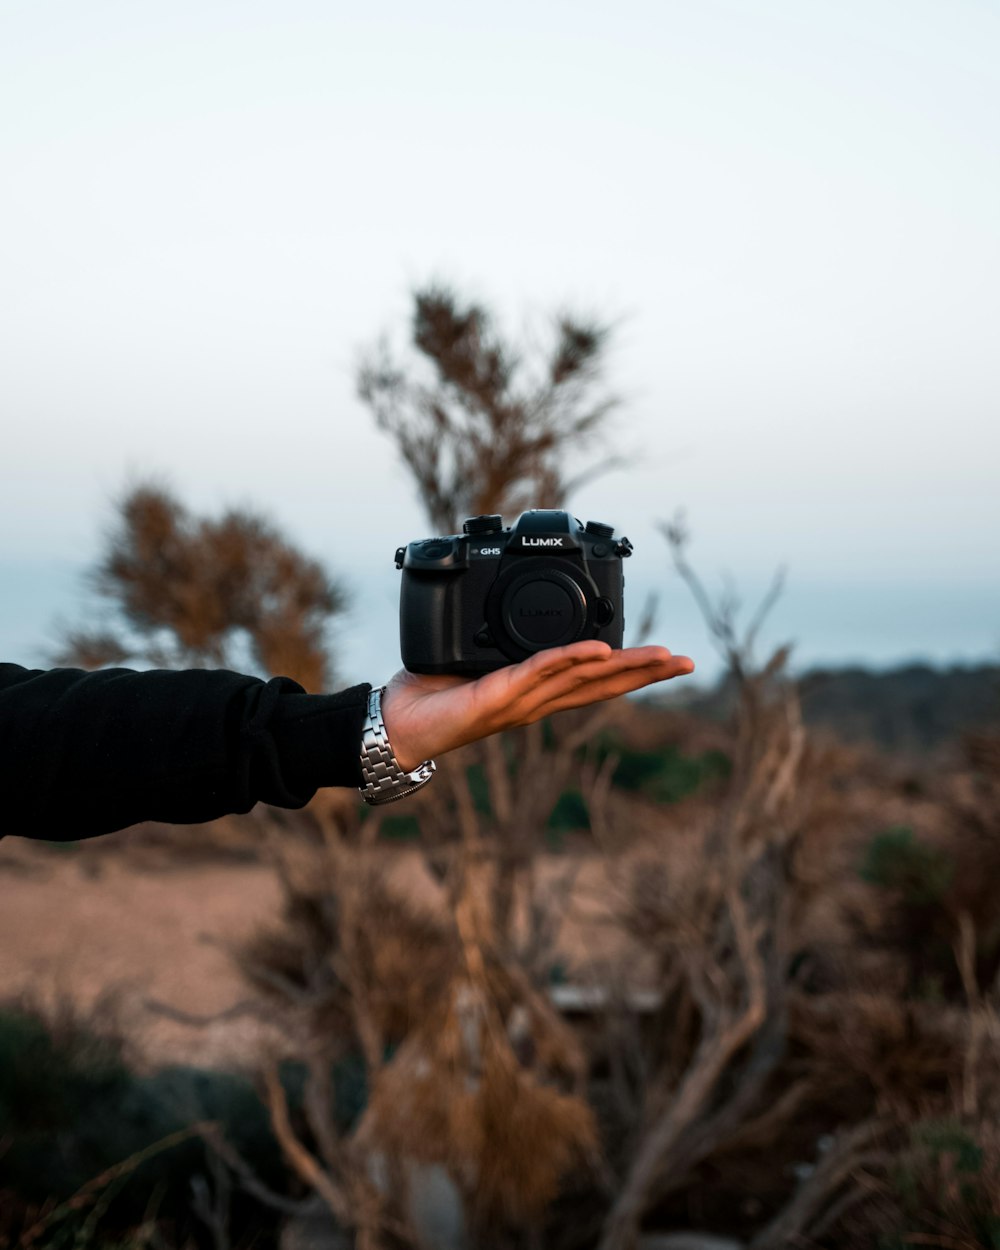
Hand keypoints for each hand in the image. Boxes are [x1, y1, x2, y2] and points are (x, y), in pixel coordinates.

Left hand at [380, 641, 694, 771]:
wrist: (395, 725)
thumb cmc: (430, 697)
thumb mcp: (473, 664)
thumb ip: (497, 649)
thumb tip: (509, 618)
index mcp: (534, 694)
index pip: (593, 683)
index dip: (631, 672)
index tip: (665, 659)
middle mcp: (535, 702)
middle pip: (604, 686)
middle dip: (647, 675)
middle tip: (687, 662)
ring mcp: (521, 702)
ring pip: (584, 681)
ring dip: (627, 668)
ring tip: (663, 657)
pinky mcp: (498, 696)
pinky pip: (540, 672)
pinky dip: (571, 661)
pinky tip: (600, 652)